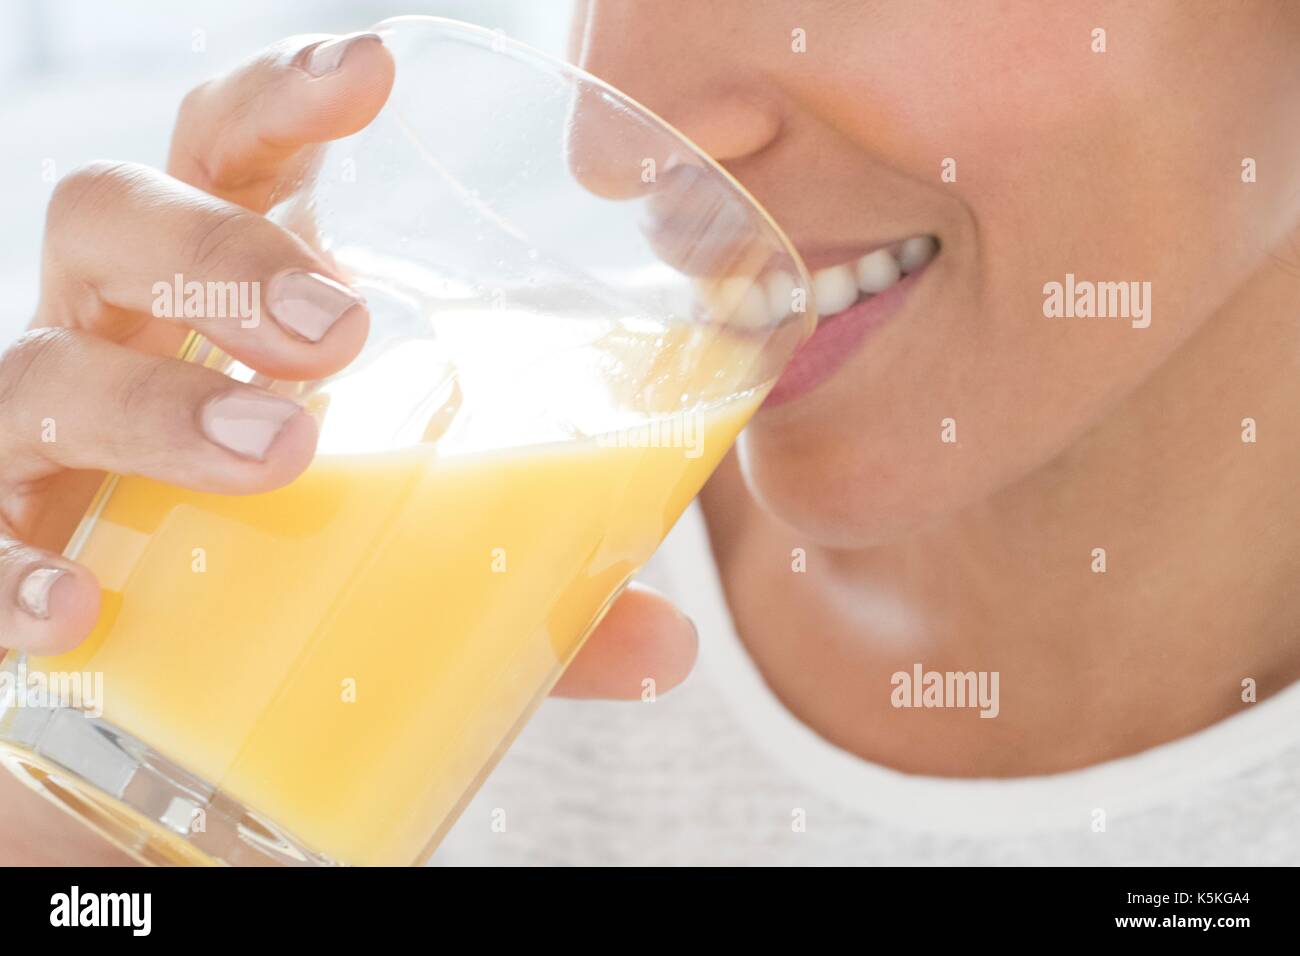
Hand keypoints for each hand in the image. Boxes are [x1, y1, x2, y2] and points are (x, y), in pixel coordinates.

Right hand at [0, 33, 695, 863]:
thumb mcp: (427, 557)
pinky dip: (7, 570)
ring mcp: (48, 442)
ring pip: (36, 367)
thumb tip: (666, 649)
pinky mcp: (3, 544)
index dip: (282, 98)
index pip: (228, 154)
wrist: (160, 682)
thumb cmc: (294, 561)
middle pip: (109, 218)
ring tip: (279, 454)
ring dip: (153, 401)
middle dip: (219, 250)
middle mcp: (120, 341)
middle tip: (345, 329)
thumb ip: (532, 585)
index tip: (377, 77)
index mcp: (224, 301)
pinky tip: (84, 612)